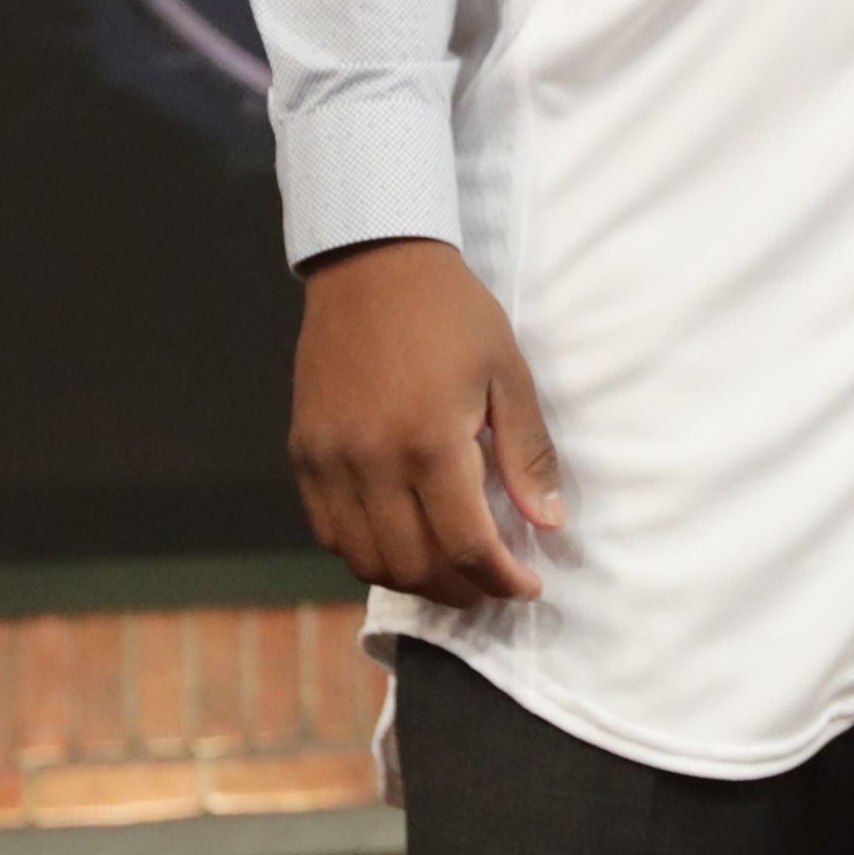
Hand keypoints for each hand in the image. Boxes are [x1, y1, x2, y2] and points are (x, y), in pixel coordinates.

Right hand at [290, 237, 564, 606]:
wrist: (372, 263)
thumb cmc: (451, 313)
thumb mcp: (507, 373)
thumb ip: (527, 453)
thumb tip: (549, 523)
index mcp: (430, 442)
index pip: (467, 546)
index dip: (502, 581)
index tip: (527, 587)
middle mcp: (372, 462)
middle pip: (414, 566)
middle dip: (462, 591)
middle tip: (491, 584)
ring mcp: (330, 461)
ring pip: (365, 559)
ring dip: (412, 579)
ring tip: (449, 572)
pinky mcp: (304, 453)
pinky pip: (328, 531)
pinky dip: (365, 552)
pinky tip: (399, 540)